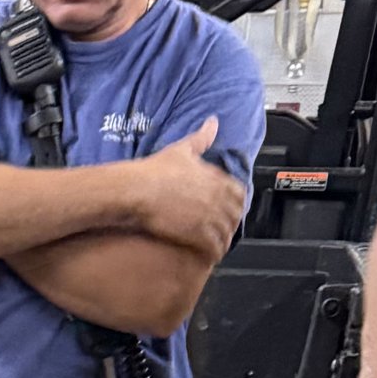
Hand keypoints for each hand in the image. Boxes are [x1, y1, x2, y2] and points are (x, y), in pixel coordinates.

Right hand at [132, 120, 248, 261]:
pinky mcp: (197, 234)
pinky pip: (215, 246)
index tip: (228, 208)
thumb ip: (201, 137)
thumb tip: (213, 121)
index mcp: (217, 177)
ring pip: (227, 232)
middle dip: (231, 223)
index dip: (235, 203)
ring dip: (224, 239)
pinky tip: (210, 256)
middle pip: (235, 214)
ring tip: (216, 245)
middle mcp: (217, 197)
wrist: (137, 191)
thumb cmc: (155, 170)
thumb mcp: (182, 149)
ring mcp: (209, 216)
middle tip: (222, 230)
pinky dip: (215, 252)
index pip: (239, 193)